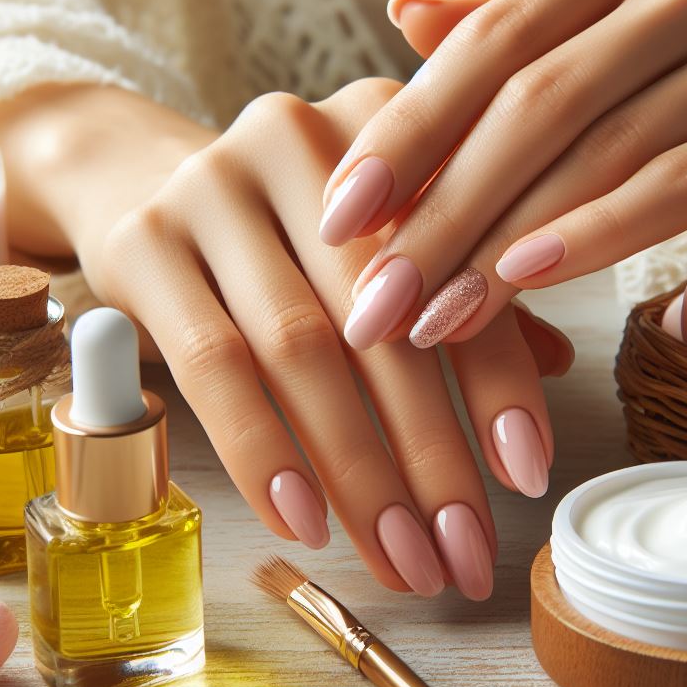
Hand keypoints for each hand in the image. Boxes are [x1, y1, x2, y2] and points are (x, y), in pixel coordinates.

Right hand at [0, 80, 570, 597]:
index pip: (458, 267)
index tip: (525, 476)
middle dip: (431, 453)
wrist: (130, 171)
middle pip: (382, 317)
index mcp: (382, 126)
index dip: (499, 379)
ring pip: (302, 349)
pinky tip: (304, 522)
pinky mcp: (142, 239)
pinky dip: (262, 452)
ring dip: (359, 473)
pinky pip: (210, 363)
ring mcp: (212, 184)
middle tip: (461, 553)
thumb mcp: (371, 233)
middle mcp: (300, 137)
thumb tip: (556, 363)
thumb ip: (457, 283)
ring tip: (400, 560)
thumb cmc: (281, 219)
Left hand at [319, 0, 686, 347]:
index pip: (485, 47)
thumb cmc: (655, 89)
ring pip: (597, 152)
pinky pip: (676, 184)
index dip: (403, 136)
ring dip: (502, 247)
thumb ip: (491, 39)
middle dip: (441, 214)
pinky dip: (594, 236)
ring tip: (434, 318)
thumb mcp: (569, 53)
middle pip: (533, 104)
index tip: (335, 220)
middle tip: (377, 301)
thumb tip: (399, 16)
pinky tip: (526, 282)